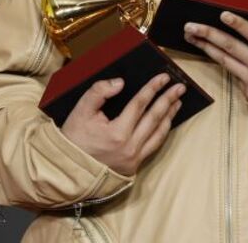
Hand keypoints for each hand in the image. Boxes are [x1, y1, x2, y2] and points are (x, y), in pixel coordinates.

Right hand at [60, 73, 185, 175]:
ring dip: (169, 115)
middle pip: (155, 118)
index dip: (152, 88)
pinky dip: (163, 132)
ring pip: (159, 134)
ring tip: (177, 102)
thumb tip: (120, 83)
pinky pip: (154, 146)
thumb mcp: (80, 111)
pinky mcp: (134, 166)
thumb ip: (99, 92)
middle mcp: (130, 147)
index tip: (163, 77)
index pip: (140, 104)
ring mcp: (134, 158)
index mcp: (117, 133)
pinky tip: (166, 122)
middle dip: (168, 100)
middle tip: (180, 87)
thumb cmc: (74, 139)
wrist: (67, 169)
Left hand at [185, 12, 247, 101]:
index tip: (223, 14)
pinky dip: (221, 61)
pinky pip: (233, 73)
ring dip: (206, 47)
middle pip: (231, 48)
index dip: (239, 25)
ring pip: (225, 61)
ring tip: (191, 36)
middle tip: (191, 26)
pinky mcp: (247, 92)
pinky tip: (209, 51)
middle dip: (209, 35)